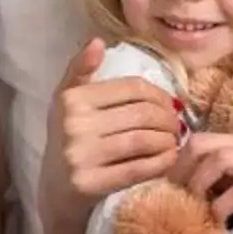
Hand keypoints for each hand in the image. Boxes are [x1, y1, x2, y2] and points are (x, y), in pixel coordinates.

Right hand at [47, 39, 183, 201]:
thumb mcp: (67, 103)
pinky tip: (169, 159)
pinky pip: (139, 168)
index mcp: (72, 99)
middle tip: (177, 126)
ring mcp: (81, 156)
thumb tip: (97, 41)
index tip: (171, 105)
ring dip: (168, 140)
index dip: (160, 95)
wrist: (55, 192)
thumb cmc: (69, 141)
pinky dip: (161, 162)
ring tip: (173, 141)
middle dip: (169, 119)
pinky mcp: (90, 184)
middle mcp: (74, 125)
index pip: (132, 88)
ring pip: (144, 139)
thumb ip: (81, 70)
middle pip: (142, 114)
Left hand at [177, 131, 232, 222]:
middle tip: (175, 197)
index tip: (183, 185)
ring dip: (195, 186)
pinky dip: (220, 208)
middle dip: (180, 169)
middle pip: (203, 142)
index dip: (191, 161)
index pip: (216, 138)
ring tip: (192, 211)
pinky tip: (220, 224)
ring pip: (213, 160)